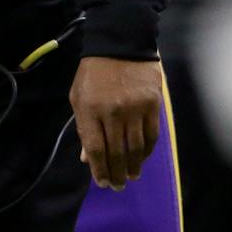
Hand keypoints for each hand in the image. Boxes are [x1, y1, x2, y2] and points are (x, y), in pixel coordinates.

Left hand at [69, 56, 162, 189]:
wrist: (120, 45)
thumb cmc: (94, 73)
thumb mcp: (78, 96)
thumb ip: (83, 127)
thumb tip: (86, 157)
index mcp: (89, 109)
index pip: (95, 148)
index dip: (99, 169)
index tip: (102, 183)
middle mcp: (112, 112)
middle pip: (116, 152)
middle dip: (117, 173)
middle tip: (118, 186)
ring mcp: (134, 109)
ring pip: (136, 147)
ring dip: (134, 166)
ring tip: (131, 177)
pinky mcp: (153, 106)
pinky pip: (151, 136)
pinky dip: (147, 151)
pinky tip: (143, 159)